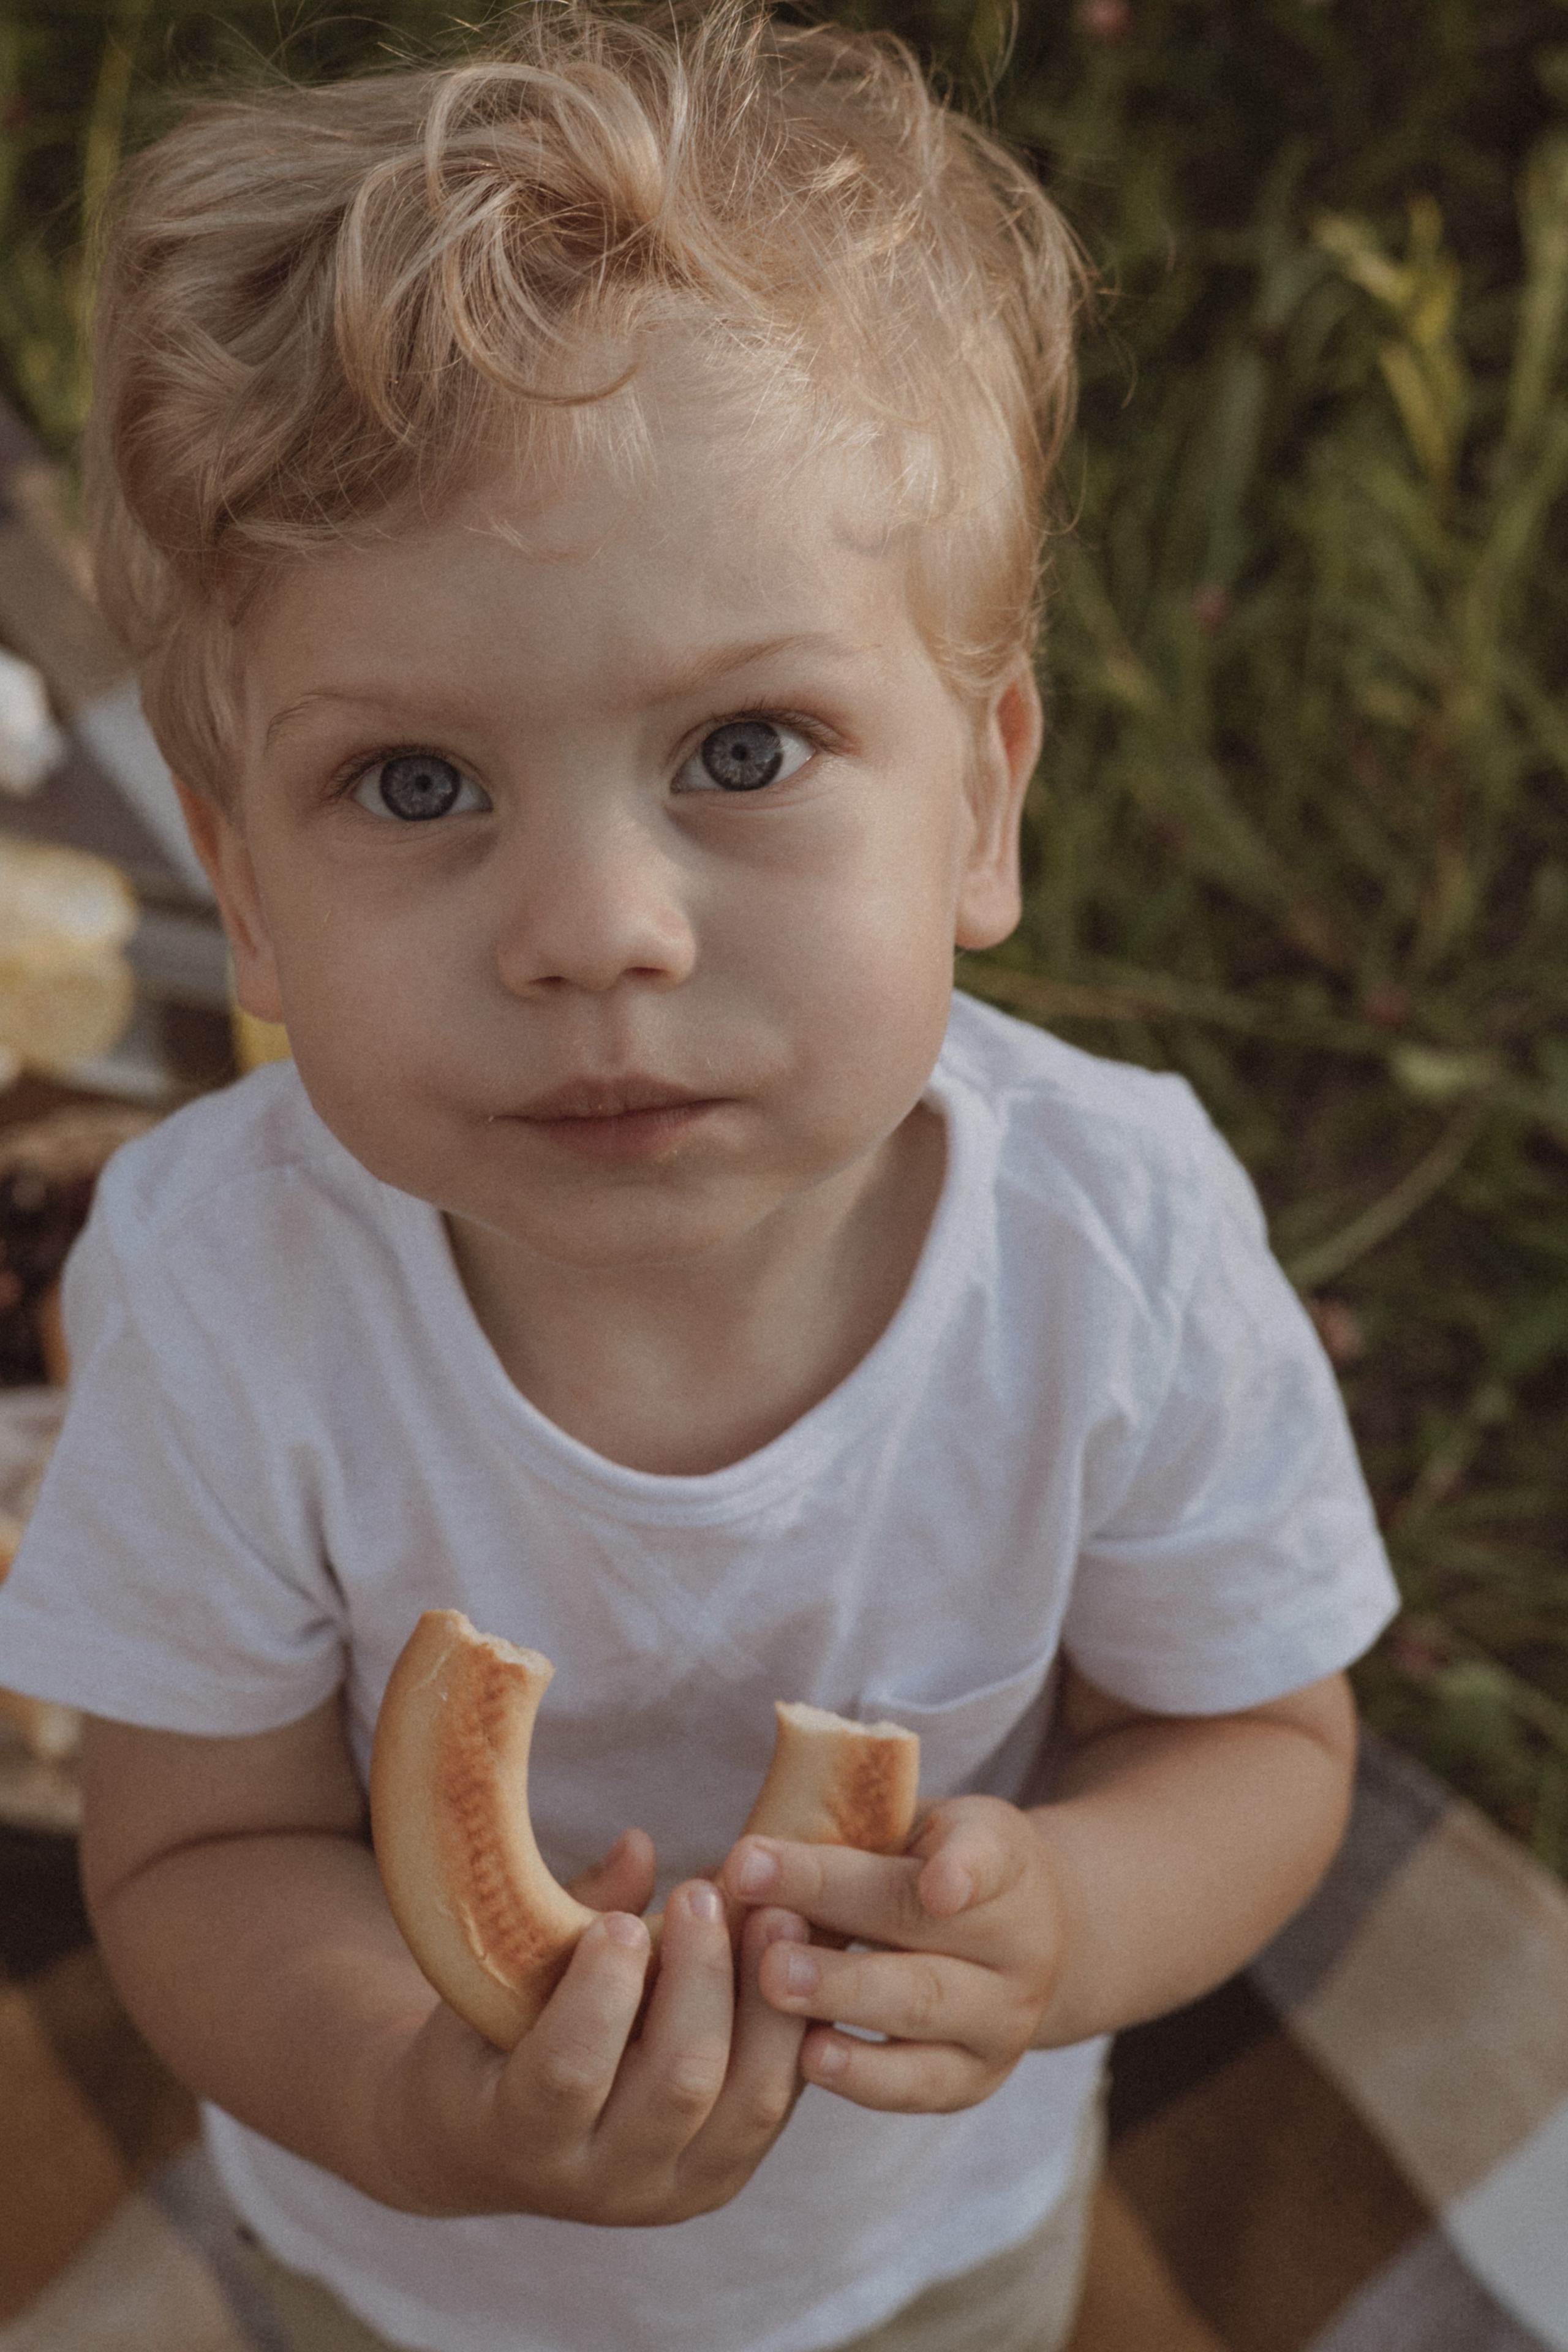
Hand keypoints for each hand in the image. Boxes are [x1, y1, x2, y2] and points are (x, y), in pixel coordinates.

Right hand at [375, 1838, 811, 2223]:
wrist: (491, 2148)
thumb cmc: (487, 2041)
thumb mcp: (496, 1987)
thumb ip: (568, 1920)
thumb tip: (640, 1845)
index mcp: (520, 2136)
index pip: (569, 2074)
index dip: (602, 1992)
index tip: (619, 1921)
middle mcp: (602, 2182)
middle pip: (680, 2083)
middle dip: (703, 1977)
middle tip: (702, 1893)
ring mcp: (674, 2190)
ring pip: (752, 2100)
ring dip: (769, 2000)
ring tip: (777, 1913)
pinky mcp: (726, 2175)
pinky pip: (781, 2100)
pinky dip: (795, 2026)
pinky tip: (801, 1958)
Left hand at [720, 1796, 1063, 2112]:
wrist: (1016, 1940)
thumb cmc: (933, 1866)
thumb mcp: (915, 1828)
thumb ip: (855, 1836)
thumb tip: (743, 1861)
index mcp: (1006, 1858)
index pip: (982, 1855)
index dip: (963, 1870)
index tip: (937, 1887)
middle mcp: (1022, 1941)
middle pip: (926, 1933)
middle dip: (846, 1928)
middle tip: (774, 1944)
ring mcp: (1006, 2017)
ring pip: (922, 2011)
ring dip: (843, 1999)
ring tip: (776, 1986)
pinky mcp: (977, 2078)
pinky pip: (917, 2083)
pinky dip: (862, 2074)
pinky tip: (808, 2057)